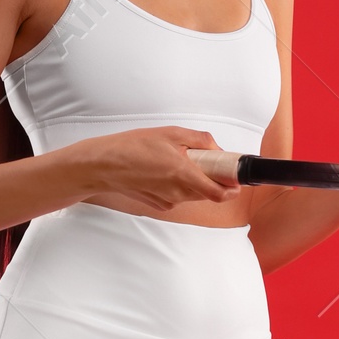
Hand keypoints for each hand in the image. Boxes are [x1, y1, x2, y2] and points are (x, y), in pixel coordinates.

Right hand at [74, 126, 239, 211]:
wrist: (102, 166)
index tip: (236, 179)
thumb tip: (217, 150)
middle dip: (212, 178)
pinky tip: (162, 170)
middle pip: (209, 193)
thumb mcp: (170, 133)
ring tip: (175, 161)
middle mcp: (178, 193)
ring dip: (194, 180)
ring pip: (194, 194)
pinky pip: (179, 196)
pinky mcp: (159, 205)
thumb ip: (200, 140)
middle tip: (204, 159)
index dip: (233, 188)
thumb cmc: (132, 147)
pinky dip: (178, 185)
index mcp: (183, 174)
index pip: (219, 193)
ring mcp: (168, 201)